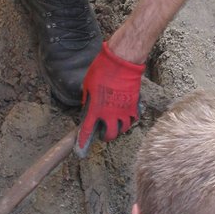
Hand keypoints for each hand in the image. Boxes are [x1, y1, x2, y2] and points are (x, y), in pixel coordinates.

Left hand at [76, 41, 144, 156]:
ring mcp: (124, 111)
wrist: (121, 62)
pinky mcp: (134, 105)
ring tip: (114, 122)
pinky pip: (133, 119)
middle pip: (109, 136)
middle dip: (105, 136)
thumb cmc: (101, 71)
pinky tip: (125, 114)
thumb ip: (88, 101)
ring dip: (118, 128)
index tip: (80, 151)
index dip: (83, 143)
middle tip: (102, 131)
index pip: (86, 131)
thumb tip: (89, 108)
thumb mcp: (87, 86)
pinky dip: (129, 119)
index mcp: (95, 110)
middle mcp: (110, 114)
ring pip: (123, 129)